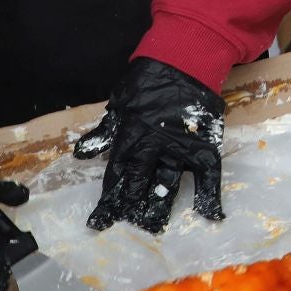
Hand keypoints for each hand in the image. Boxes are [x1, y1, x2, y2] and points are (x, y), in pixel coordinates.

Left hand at [74, 57, 225, 233]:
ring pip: (167, 186)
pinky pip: (208, 176)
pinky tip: (212, 217)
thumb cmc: (147, 81)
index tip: (100, 222)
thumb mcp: (119, 105)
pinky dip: (211, 196)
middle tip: (128, 228)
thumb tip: (79, 155)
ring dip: (160, 208)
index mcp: (129, 139)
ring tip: (153, 229)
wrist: (185, 61)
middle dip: (131, 209)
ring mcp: (179, 149)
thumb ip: (103, 132)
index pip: (116, 177)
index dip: (109, 200)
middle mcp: (152, 148)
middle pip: (139, 186)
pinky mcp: (203, 146)